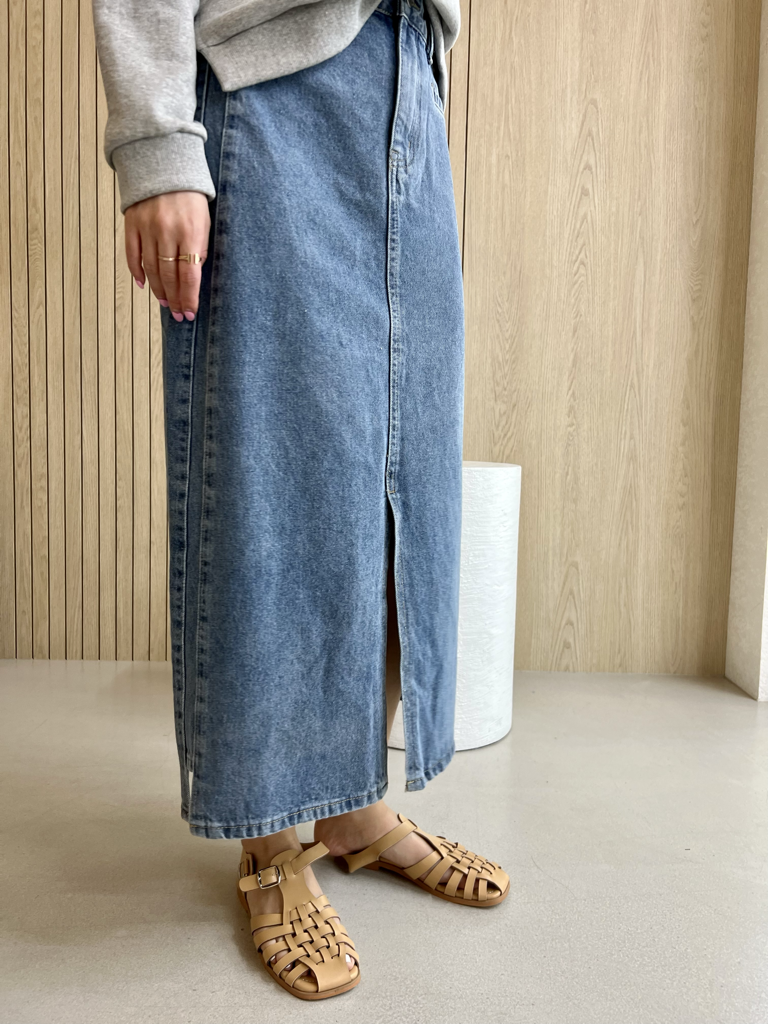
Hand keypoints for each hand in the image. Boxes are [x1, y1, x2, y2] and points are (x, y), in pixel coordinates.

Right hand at [125, 190, 210, 321]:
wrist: (164, 162)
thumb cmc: (190, 195)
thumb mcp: (204, 221)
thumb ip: (199, 248)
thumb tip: (192, 276)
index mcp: (190, 232)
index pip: (189, 275)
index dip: (188, 298)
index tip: (189, 313)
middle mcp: (167, 232)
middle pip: (169, 276)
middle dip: (174, 299)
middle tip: (177, 314)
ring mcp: (147, 228)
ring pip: (150, 269)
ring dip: (158, 290)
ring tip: (165, 303)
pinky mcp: (132, 223)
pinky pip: (132, 254)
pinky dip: (137, 272)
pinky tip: (144, 285)